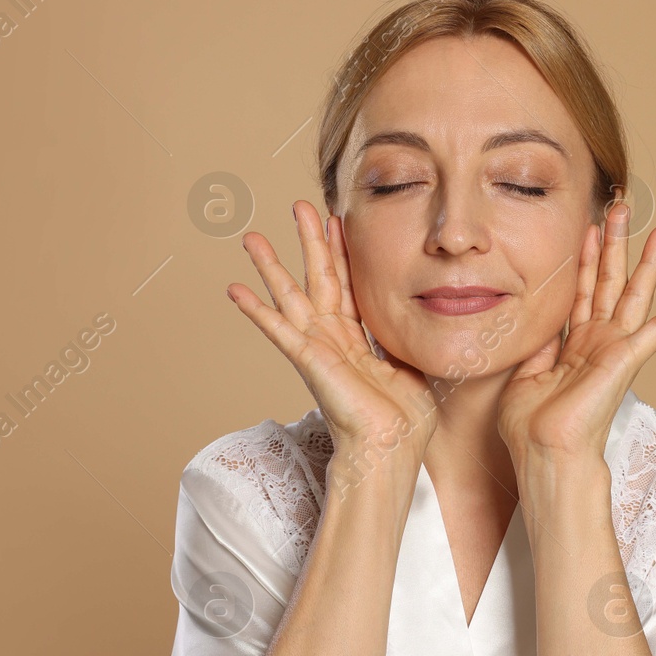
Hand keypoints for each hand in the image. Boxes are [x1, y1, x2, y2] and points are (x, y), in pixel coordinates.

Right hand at [226, 200, 439, 460]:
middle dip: (309, 241)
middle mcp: (332, 340)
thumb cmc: (404, 422)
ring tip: (251, 237)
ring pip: (291, 297)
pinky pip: (278, 329)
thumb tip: (421, 320)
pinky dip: (256, 309)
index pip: (347, 285)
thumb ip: (403, 341)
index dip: (342, 251)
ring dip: (271, 266)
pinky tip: (234, 289)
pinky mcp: (308, 360)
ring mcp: (317, 349)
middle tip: (299, 205)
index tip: (336, 219)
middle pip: (318, 279)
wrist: (392, 450)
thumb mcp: (412, 367)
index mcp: (357, 341)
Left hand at [497, 202, 655, 462]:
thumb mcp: (524, 375)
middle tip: (622, 207)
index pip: (580, 291)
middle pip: (608, 281)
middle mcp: (597, 342)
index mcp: (573, 346)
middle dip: (615, 243)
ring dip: (648, 260)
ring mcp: (614, 349)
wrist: (544, 451)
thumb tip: (540, 324)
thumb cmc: (530, 426)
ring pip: (633, 293)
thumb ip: (537, 347)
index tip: (587, 227)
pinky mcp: (627, 359)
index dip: (583, 259)